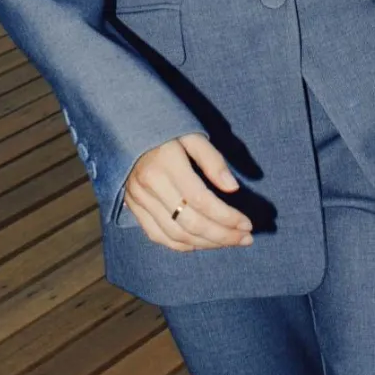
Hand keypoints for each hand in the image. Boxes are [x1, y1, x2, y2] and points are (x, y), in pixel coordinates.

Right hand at [123, 133, 253, 251]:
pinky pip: (158, 236)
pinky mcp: (133, 208)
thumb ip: (213, 161)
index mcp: (166, 164)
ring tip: (229, 242)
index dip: (227, 216)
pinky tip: (202, 243)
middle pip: (190, 223)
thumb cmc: (167, 131)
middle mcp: (149, 186)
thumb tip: (232, 188)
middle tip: (246, 238)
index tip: (247, 224)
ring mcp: (138, 200)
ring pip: (176, 235)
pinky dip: (182, 245)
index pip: (201, 200)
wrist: (127, 129)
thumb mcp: (192, 135)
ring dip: (207, 244)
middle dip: (222, 235)